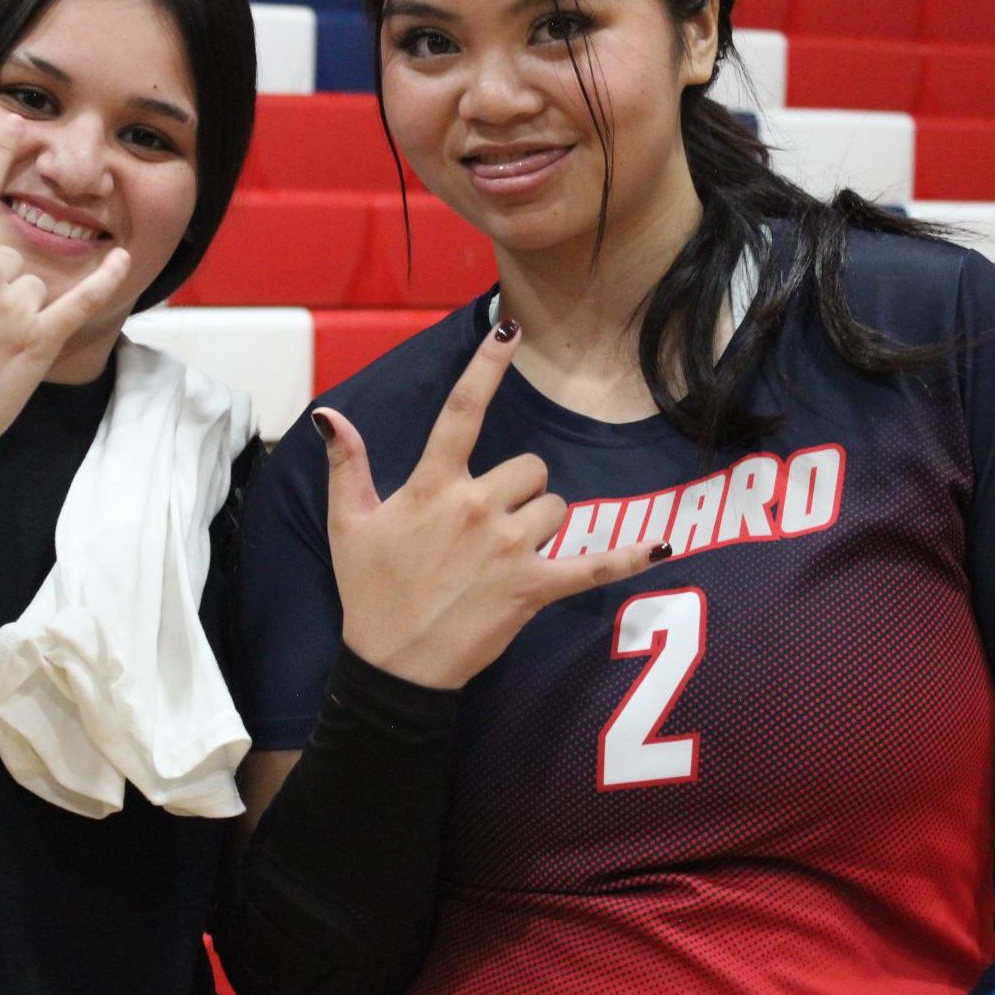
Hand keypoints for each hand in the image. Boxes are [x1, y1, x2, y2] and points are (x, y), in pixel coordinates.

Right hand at [316, 321, 668, 689]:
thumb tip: (331, 414)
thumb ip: (346, 464)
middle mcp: (477, 508)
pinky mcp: (535, 588)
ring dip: (541, 523)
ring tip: (507, 554)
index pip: (462, 410)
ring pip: (556, 507)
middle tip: (488, 522)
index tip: (508, 327)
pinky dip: (629, 557)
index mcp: (433, 486)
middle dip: (519, 488)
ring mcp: (510, 549)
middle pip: (530, 467)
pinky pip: (594, 565)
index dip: (486, 366)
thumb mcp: (348, 524)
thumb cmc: (369, 593)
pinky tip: (663, 546)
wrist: (393, 667)